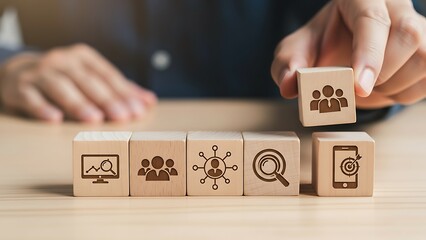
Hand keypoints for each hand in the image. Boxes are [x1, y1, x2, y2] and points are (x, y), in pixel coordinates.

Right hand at [0, 44, 156, 121]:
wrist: (18, 72)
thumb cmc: (65, 78)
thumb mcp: (90, 77)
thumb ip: (118, 88)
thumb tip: (149, 101)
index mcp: (83, 57)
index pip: (107, 75)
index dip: (124, 92)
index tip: (138, 110)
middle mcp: (62, 61)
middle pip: (87, 81)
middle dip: (106, 99)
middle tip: (123, 117)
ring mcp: (39, 72)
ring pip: (61, 87)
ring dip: (78, 103)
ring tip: (94, 119)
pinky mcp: (19, 87)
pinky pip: (30, 97)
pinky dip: (42, 107)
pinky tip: (54, 119)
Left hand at [271, 0, 425, 108]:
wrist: (345, 48)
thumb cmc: (322, 45)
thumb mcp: (297, 51)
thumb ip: (288, 64)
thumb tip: (289, 86)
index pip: (371, 19)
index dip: (368, 54)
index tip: (359, 86)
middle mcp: (395, 6)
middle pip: (406, 35)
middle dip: (381, 73)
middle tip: (355, 88)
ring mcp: (419, 25)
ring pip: (422, 59)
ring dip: (390, 86)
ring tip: (365, 84)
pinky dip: (402, 93)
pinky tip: (383, 86)